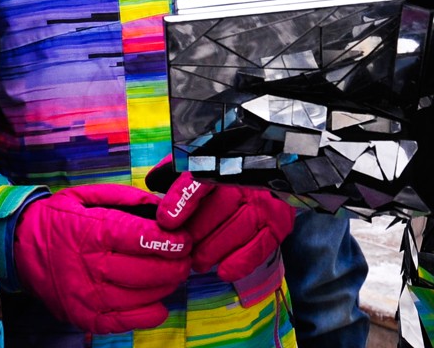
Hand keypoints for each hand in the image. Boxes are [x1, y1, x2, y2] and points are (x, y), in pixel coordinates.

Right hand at [15, 185, 191, 333]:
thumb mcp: (85, 196)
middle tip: (185, 257)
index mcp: (90, 233)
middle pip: (146, 271)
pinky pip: (128, 321)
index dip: (169, 241)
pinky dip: (151, 313)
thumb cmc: (57, 219)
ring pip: (142, 298)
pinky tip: (158, 301)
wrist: (19, 250)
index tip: (185, 238)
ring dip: (166, 287)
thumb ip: (124, 198)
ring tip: (173, 274)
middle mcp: (88, 267)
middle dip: (175, 265)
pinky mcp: (86, 318)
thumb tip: (162, 206)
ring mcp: (87, 297)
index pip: (139, 239)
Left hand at [155, 171, 294, 285]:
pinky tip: (224, 271)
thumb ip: (178, 169)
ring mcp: (266, 202)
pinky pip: (260, 247)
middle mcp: (248, 180)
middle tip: (181, 249)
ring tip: (197, 263)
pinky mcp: (280, 224)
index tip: (166, 221)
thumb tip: (153, 181)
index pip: (202, 179)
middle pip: (218, 208)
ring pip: (237, 229)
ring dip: (213, 251)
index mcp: (225, 161)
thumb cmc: (229, 170)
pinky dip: (240, 263)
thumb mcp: (202, 161)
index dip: (182, 201)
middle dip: (195, 233)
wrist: (275, 168)